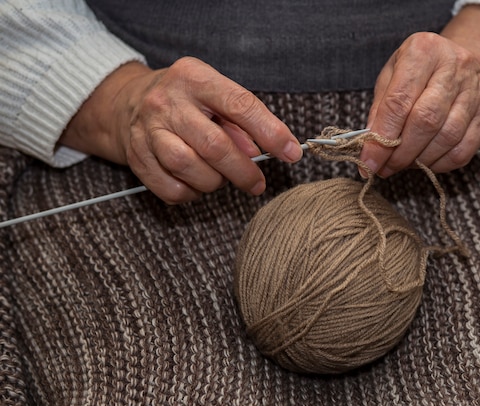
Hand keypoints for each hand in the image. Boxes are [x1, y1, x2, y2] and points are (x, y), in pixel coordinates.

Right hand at [61, 57, 301, 203]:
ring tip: (221, 178)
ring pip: (188, 167)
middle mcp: (167, 101)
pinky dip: (191, 193)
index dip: (270, 132)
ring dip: (214, 182)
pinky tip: (197, 184)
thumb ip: (240, 121)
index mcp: (195, 78)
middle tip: (258, 183)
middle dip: (243, 171)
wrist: (128, 102)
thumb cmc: (187, 100)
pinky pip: (170, 188)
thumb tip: (259, 153)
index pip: (240, 105)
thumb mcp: (215, 95)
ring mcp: (147, 130)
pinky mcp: (136, 157)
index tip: (292, 153)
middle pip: (213, 145)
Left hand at [360, 5, 479, 176]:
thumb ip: (380, 109)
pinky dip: (439, 164)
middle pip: (426, 121)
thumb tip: (370, 146)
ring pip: (447, 138)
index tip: (368, 162)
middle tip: (384, 167)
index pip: (399, 101)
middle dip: (401, 152)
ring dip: (419, 160)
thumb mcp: (391, 76)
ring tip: (401, 164)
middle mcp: (455, 66)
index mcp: (423, 51)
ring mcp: (476, 90)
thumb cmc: (419, 71)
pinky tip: (424, 162)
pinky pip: (463, 150)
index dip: (381, 137)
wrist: (461, 62)